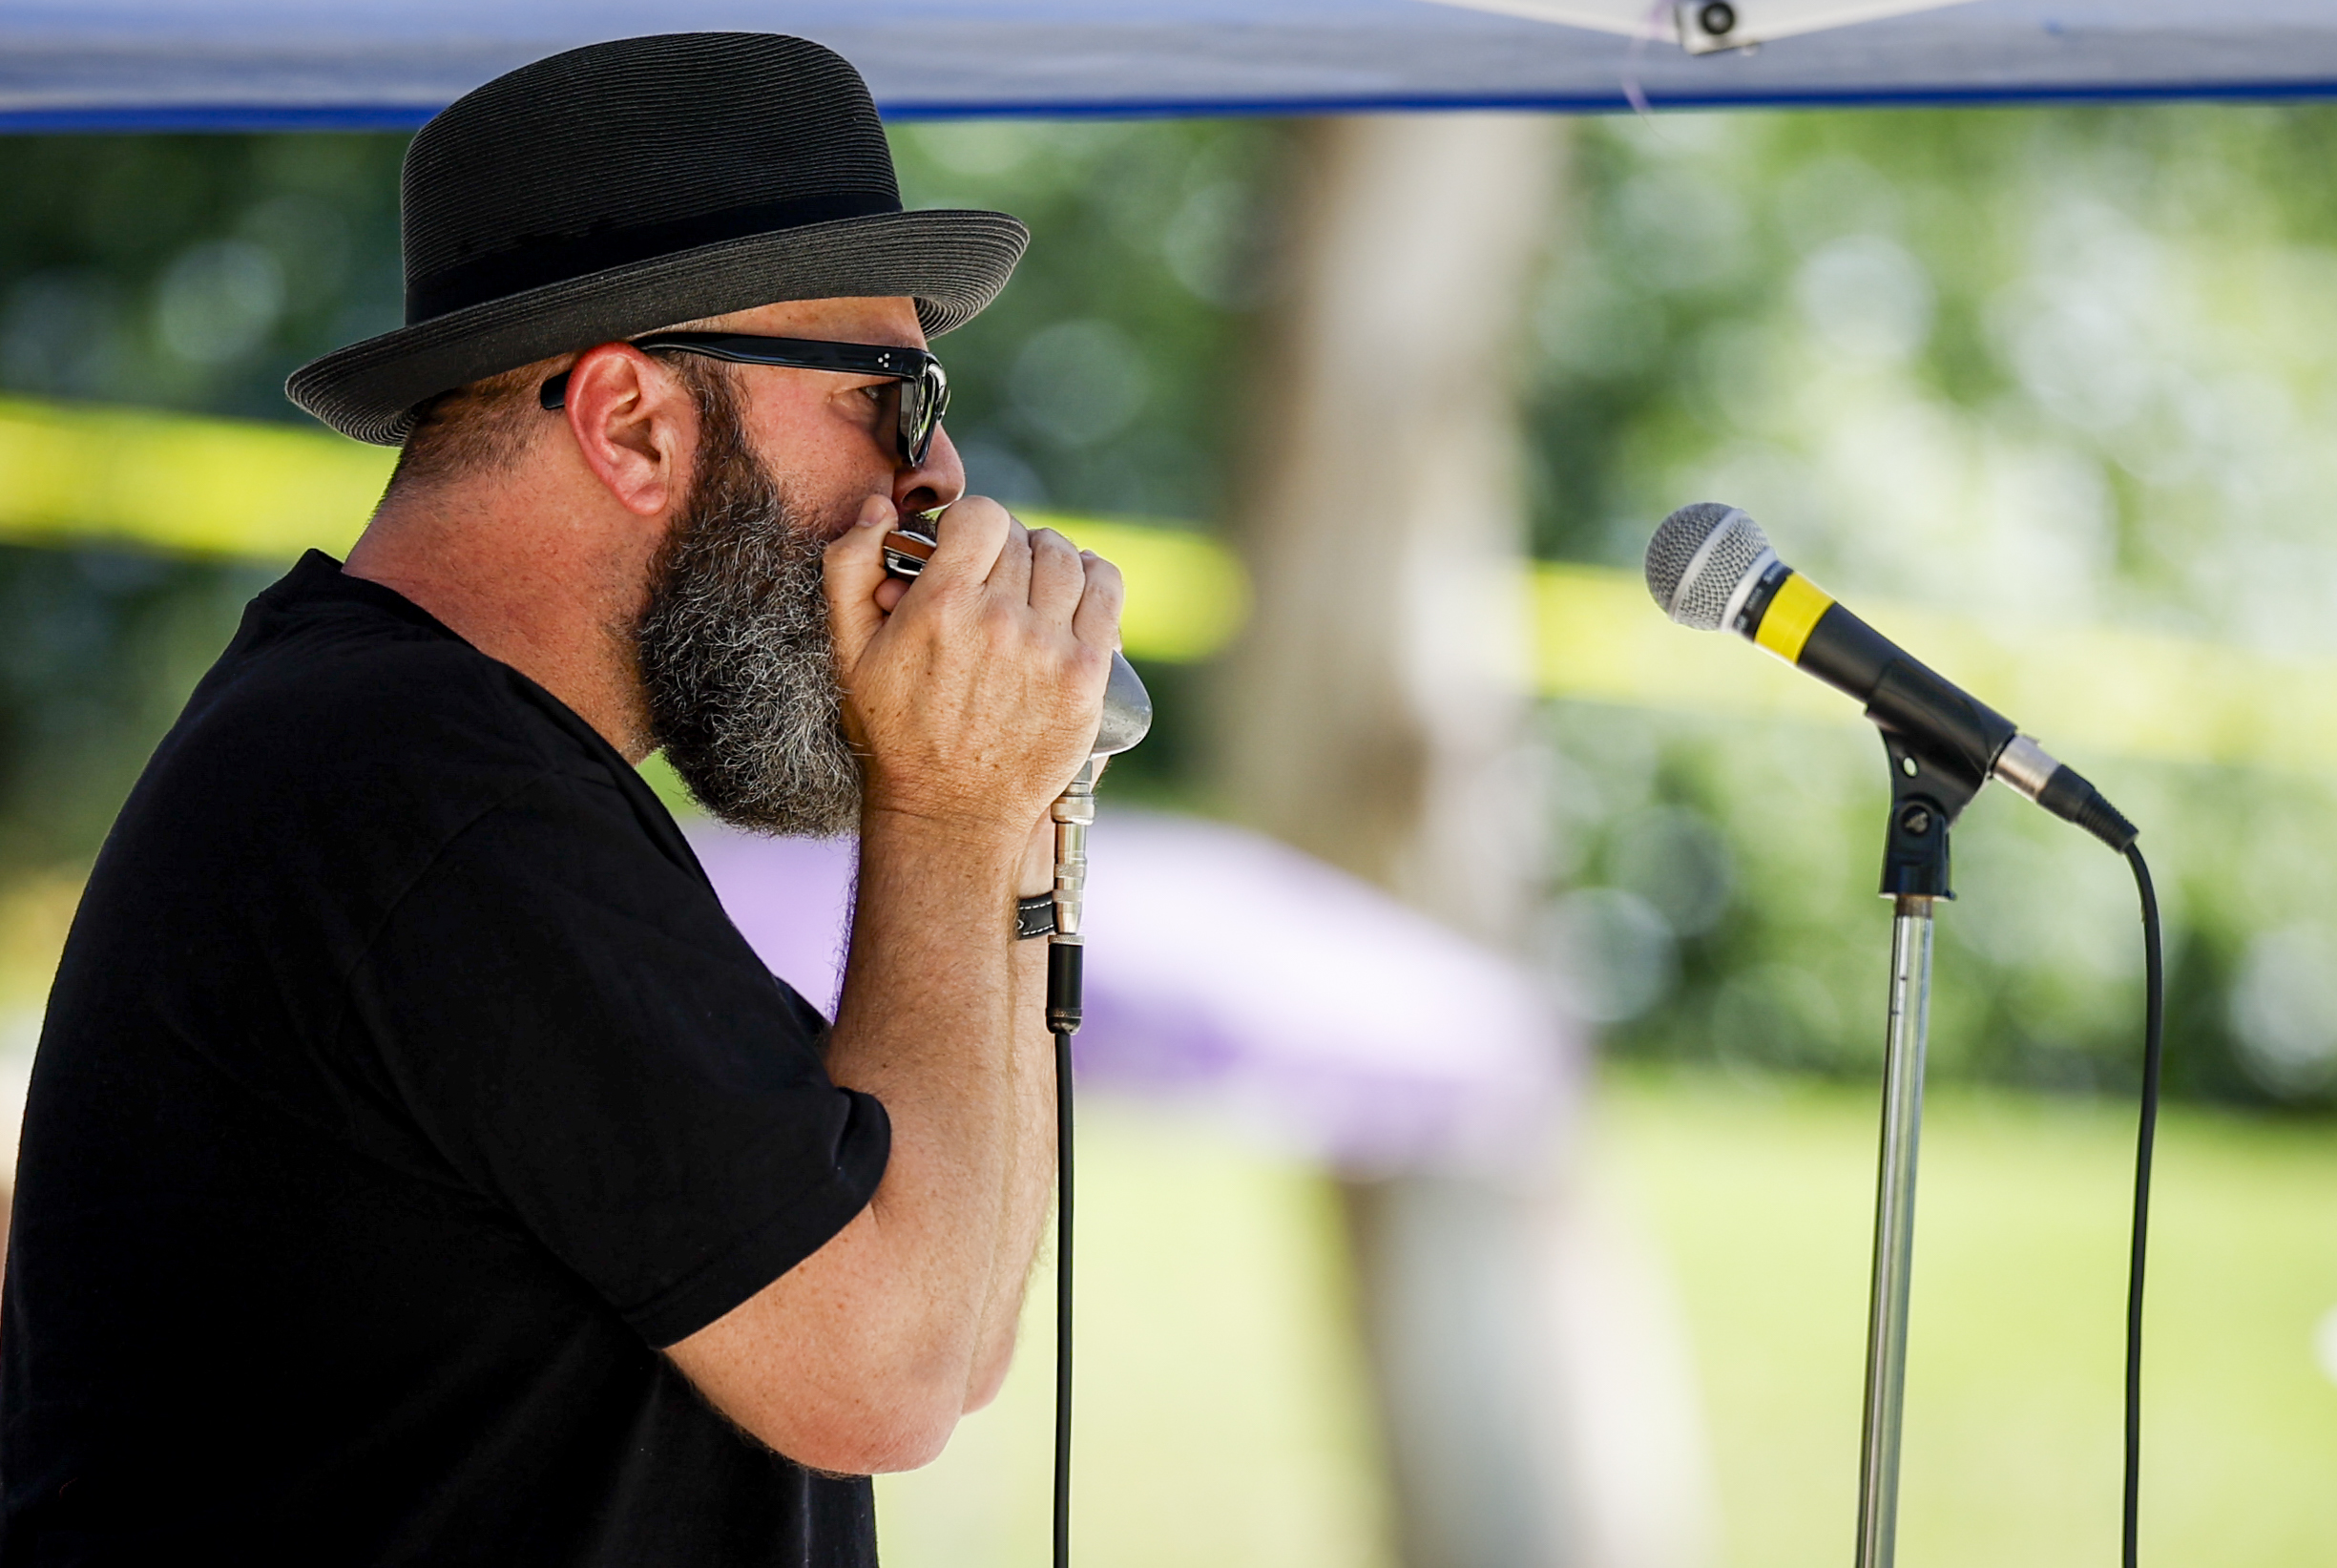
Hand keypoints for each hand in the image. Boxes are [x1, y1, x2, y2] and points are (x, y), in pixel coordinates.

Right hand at [825, 494, 1123, 837]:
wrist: (951, 810)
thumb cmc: (896, 732)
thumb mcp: (849, 650)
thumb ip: (850, 566)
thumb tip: (879, 508)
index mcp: (941, 605)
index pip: (981, 515)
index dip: (972, 523)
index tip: (966, 546)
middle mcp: (999, 621)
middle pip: (1023, 538)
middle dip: (1006, 547)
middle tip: (994, 575)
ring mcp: (1048, 649)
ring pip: (1066, 559)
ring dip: (1049, 558)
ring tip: (1033, 581)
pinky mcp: (1085, 676)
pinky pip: (1106, 594)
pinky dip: (1095, 579)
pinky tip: (1078, 586)